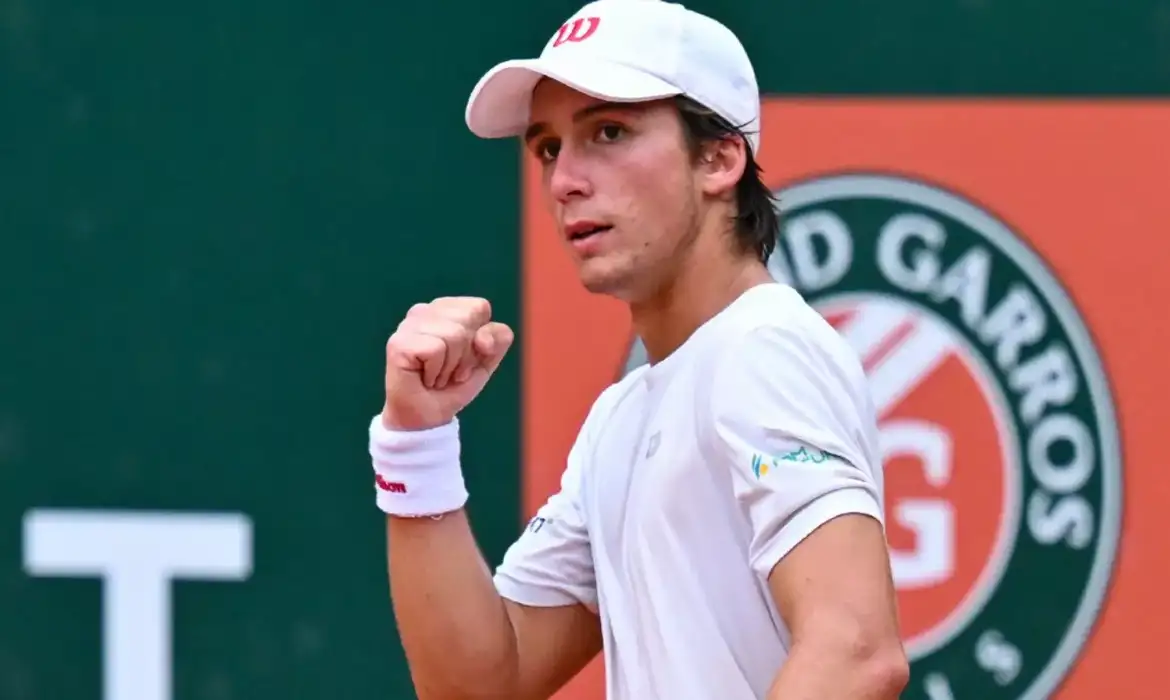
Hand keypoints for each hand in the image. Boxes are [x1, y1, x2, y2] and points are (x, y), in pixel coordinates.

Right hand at [382, 297, 513, 430]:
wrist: (429, 417)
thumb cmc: (454, 385)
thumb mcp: (487, 359)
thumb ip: (499, 337)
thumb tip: (482, 338)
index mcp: (445, 309)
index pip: (480, 307)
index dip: (481, 337)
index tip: (465, 358)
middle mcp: (424, 311)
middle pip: (468, 318)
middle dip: (466, 353)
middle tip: (450, 370)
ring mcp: (408, 325)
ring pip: (454, 334)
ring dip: (451, 366)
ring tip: (436, 376)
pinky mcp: (398, 343)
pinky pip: (436, 349)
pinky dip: (436, 372)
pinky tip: (424, 378)